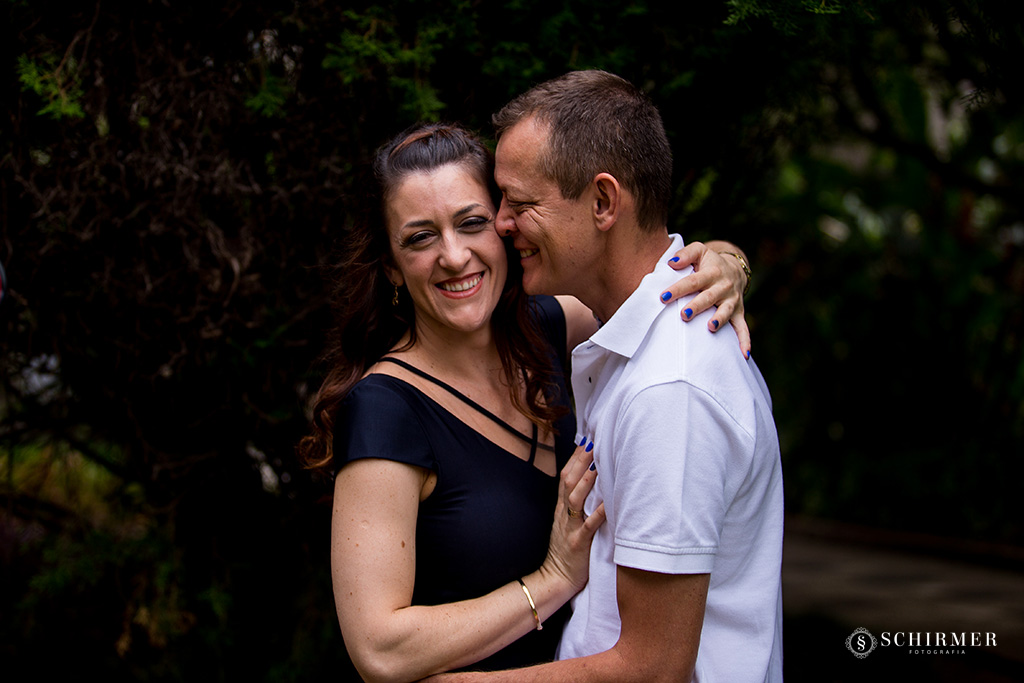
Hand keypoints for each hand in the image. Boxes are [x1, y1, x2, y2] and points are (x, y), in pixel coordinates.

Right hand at [541, 439, 605, 593]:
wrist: (555, 579)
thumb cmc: (567, 549)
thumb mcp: (567, 521)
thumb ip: (576, 501)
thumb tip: (591, 479)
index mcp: (561, 507)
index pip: (566, 475)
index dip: (576, 457)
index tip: (588, 438)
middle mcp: (564, 513)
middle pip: (568, 481)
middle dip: (581, 461)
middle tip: (594, 441)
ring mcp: (570, 527)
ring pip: (575, 499)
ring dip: (586, 481)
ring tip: (598, 464)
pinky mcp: (579, 544)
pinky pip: (588, 526)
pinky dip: (598, 513)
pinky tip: (608, 503)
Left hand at [659, 241, 751, 357]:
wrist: (735, 269)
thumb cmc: (709, 263)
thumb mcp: (699, 251)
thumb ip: (685, 254)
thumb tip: (671, 263)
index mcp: (711, 272)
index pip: (692, 281)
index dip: (678, 289)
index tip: (663, 297)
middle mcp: (723, 287)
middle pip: (708, 297)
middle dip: (697, 306)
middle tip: (684, 314)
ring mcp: (732, 301)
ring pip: (726, 311)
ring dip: (719, 320)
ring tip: (710, 327)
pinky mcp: (739, 313)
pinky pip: (743, 328)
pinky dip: (745, 341)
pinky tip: (744, 355)